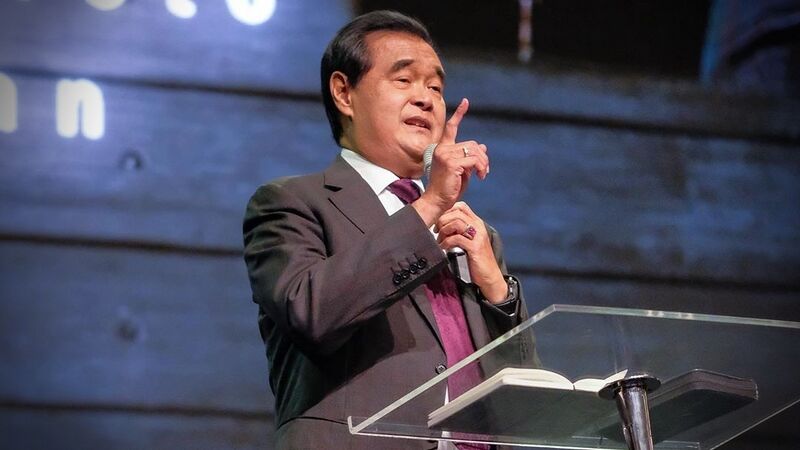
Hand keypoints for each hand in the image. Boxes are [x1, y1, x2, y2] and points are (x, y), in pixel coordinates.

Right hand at [412, 98, 489, 226]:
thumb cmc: (449, 188)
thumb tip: (483, 147)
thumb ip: (470, 158)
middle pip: (471, 144)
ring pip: (474, 151)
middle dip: (482, 158)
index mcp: (442, 149)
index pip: (451, 128)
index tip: (466, 102)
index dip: (459, 114)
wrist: (437, 201)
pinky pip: (474, 161)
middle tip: (484, 172)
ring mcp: (445, 155)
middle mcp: (442, 149)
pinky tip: (480, 177)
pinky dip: (481, 168)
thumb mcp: (462, 170)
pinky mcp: (451, 163)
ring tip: (482, 175)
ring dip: (483, 164)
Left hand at [436, 202, 507, 302]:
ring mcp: (478, 236)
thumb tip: (443, 225)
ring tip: (440, 240)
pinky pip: (456, 238)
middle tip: (436, 231)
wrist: (490, 276)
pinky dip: (446, 242)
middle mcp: (479, 227)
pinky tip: (443, 248)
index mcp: (477, 223)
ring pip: (456, 223)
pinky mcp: (475, 247)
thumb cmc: (477, 260)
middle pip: (456, 212)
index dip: (447, 211)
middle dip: (442, 220)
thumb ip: (460, 232)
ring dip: (444, 231)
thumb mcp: (469, 241)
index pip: (461, 206)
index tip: (440, 222)